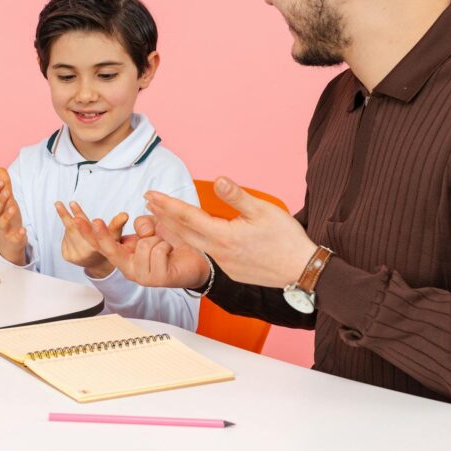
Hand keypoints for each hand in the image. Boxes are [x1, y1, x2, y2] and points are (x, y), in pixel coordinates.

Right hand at [0, 168, 27, 264]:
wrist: (9, 241)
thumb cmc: (7, 217)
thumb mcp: (7, 200)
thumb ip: (5, 185)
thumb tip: (0, 168)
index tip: (1, 181)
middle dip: (1, 200)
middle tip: (7, 192)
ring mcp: (4, 229)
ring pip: (2, 222)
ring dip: (7, 215)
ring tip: (13, 208)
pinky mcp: (12, 238)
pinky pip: (14, 237)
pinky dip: (18, 234)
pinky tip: (23, 230)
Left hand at [56, 201, 125, 278]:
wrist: (100, 263)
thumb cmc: (108, 246)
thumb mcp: (115, 236)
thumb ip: (117, 224)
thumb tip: (124, 214)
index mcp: (95, 249)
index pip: (86, 228)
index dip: (79, 215)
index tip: (72, 203)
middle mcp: (83, 254)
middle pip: (73, 229)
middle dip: (65, 214)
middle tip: (58, 203)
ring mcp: (73, 256)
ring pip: (69, 232)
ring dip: (69, 218)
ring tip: (68, 205)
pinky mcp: (66, 256)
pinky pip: (65, 237)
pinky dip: (69, 229)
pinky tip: (73, 224)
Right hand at [75, 214, 210, 289]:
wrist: (196, 259)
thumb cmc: (172, 243)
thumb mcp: (153, 227)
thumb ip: (141, 226)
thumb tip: (142, 231)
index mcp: (125, 256)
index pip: (102, 244)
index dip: (88, 232)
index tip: (76, 219)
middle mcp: (129, 268)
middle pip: (110, 249)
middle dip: (102, 234)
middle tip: (95, 220)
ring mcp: (142, 276)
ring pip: (143, 245)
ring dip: (158, 239)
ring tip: (165, 247)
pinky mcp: (157, 279)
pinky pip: (158, 250)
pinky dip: (167, 246)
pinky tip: (171, 254)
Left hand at [145, 177, 316, 287]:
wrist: (302, 270)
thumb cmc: (286, 239)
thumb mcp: (263, 211)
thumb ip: (236, 196)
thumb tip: (217, 179)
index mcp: (224, 236)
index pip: (187, 216)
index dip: (167, 204)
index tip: (150, 194)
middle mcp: (218, 252)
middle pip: (183, 231)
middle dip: (163, 216)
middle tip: (148, 202)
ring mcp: (224, 264)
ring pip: (193, 244)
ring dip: (175, 229)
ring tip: (162, 217)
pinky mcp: (232, 270)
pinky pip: (205, 252)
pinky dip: (191, 241)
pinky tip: (190, 235)